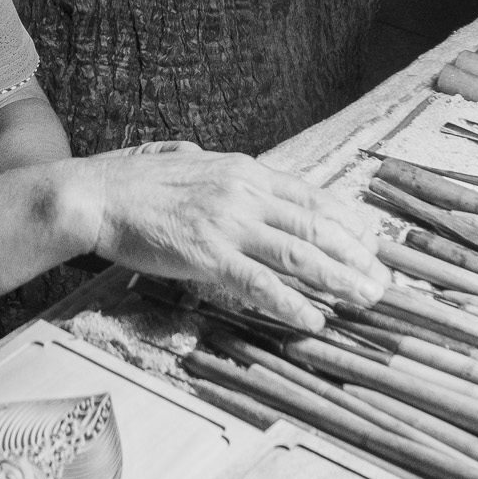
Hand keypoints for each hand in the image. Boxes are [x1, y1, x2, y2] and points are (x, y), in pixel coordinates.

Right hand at [56, 144, 387, 331]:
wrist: (94, 195)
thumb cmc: (130, 182)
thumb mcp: (182, 160)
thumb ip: (206, 165)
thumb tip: (207, 158)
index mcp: (242, 170)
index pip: (310, 195)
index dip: (346, 220)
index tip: (371, 240)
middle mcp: (244, 192)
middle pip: (315, 225)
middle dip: (355, 255)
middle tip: (382, 279)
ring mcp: (227, 223)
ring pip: (299, 254)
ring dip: (339, 279)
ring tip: (366, 298)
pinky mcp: (207, 254)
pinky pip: (259, 284)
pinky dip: (291, 303)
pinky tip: (314, 320)